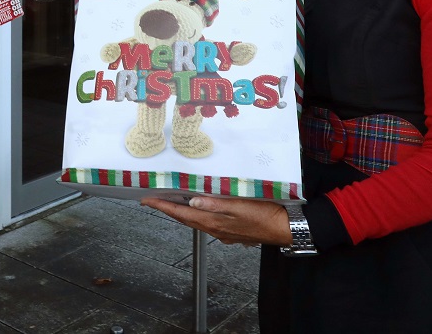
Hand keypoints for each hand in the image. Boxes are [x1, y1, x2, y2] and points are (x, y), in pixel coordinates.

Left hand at [140, 194, 290, 246]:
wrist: (285, 228)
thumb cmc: (265, 215)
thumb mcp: (240, 206)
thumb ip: (215, 204)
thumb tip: (192, 203)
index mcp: (214, 222)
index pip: (181, 214)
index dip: (162, 206)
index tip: (146, 200)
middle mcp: (215, 229)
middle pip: (185, 218)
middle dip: (167, 209)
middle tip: (153, 200)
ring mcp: (223, 232)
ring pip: (196, 221)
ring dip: (181, 212)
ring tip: (171, 201)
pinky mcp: (231, 231)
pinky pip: (207, 222)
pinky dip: (197, 214)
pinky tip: (199, 208)